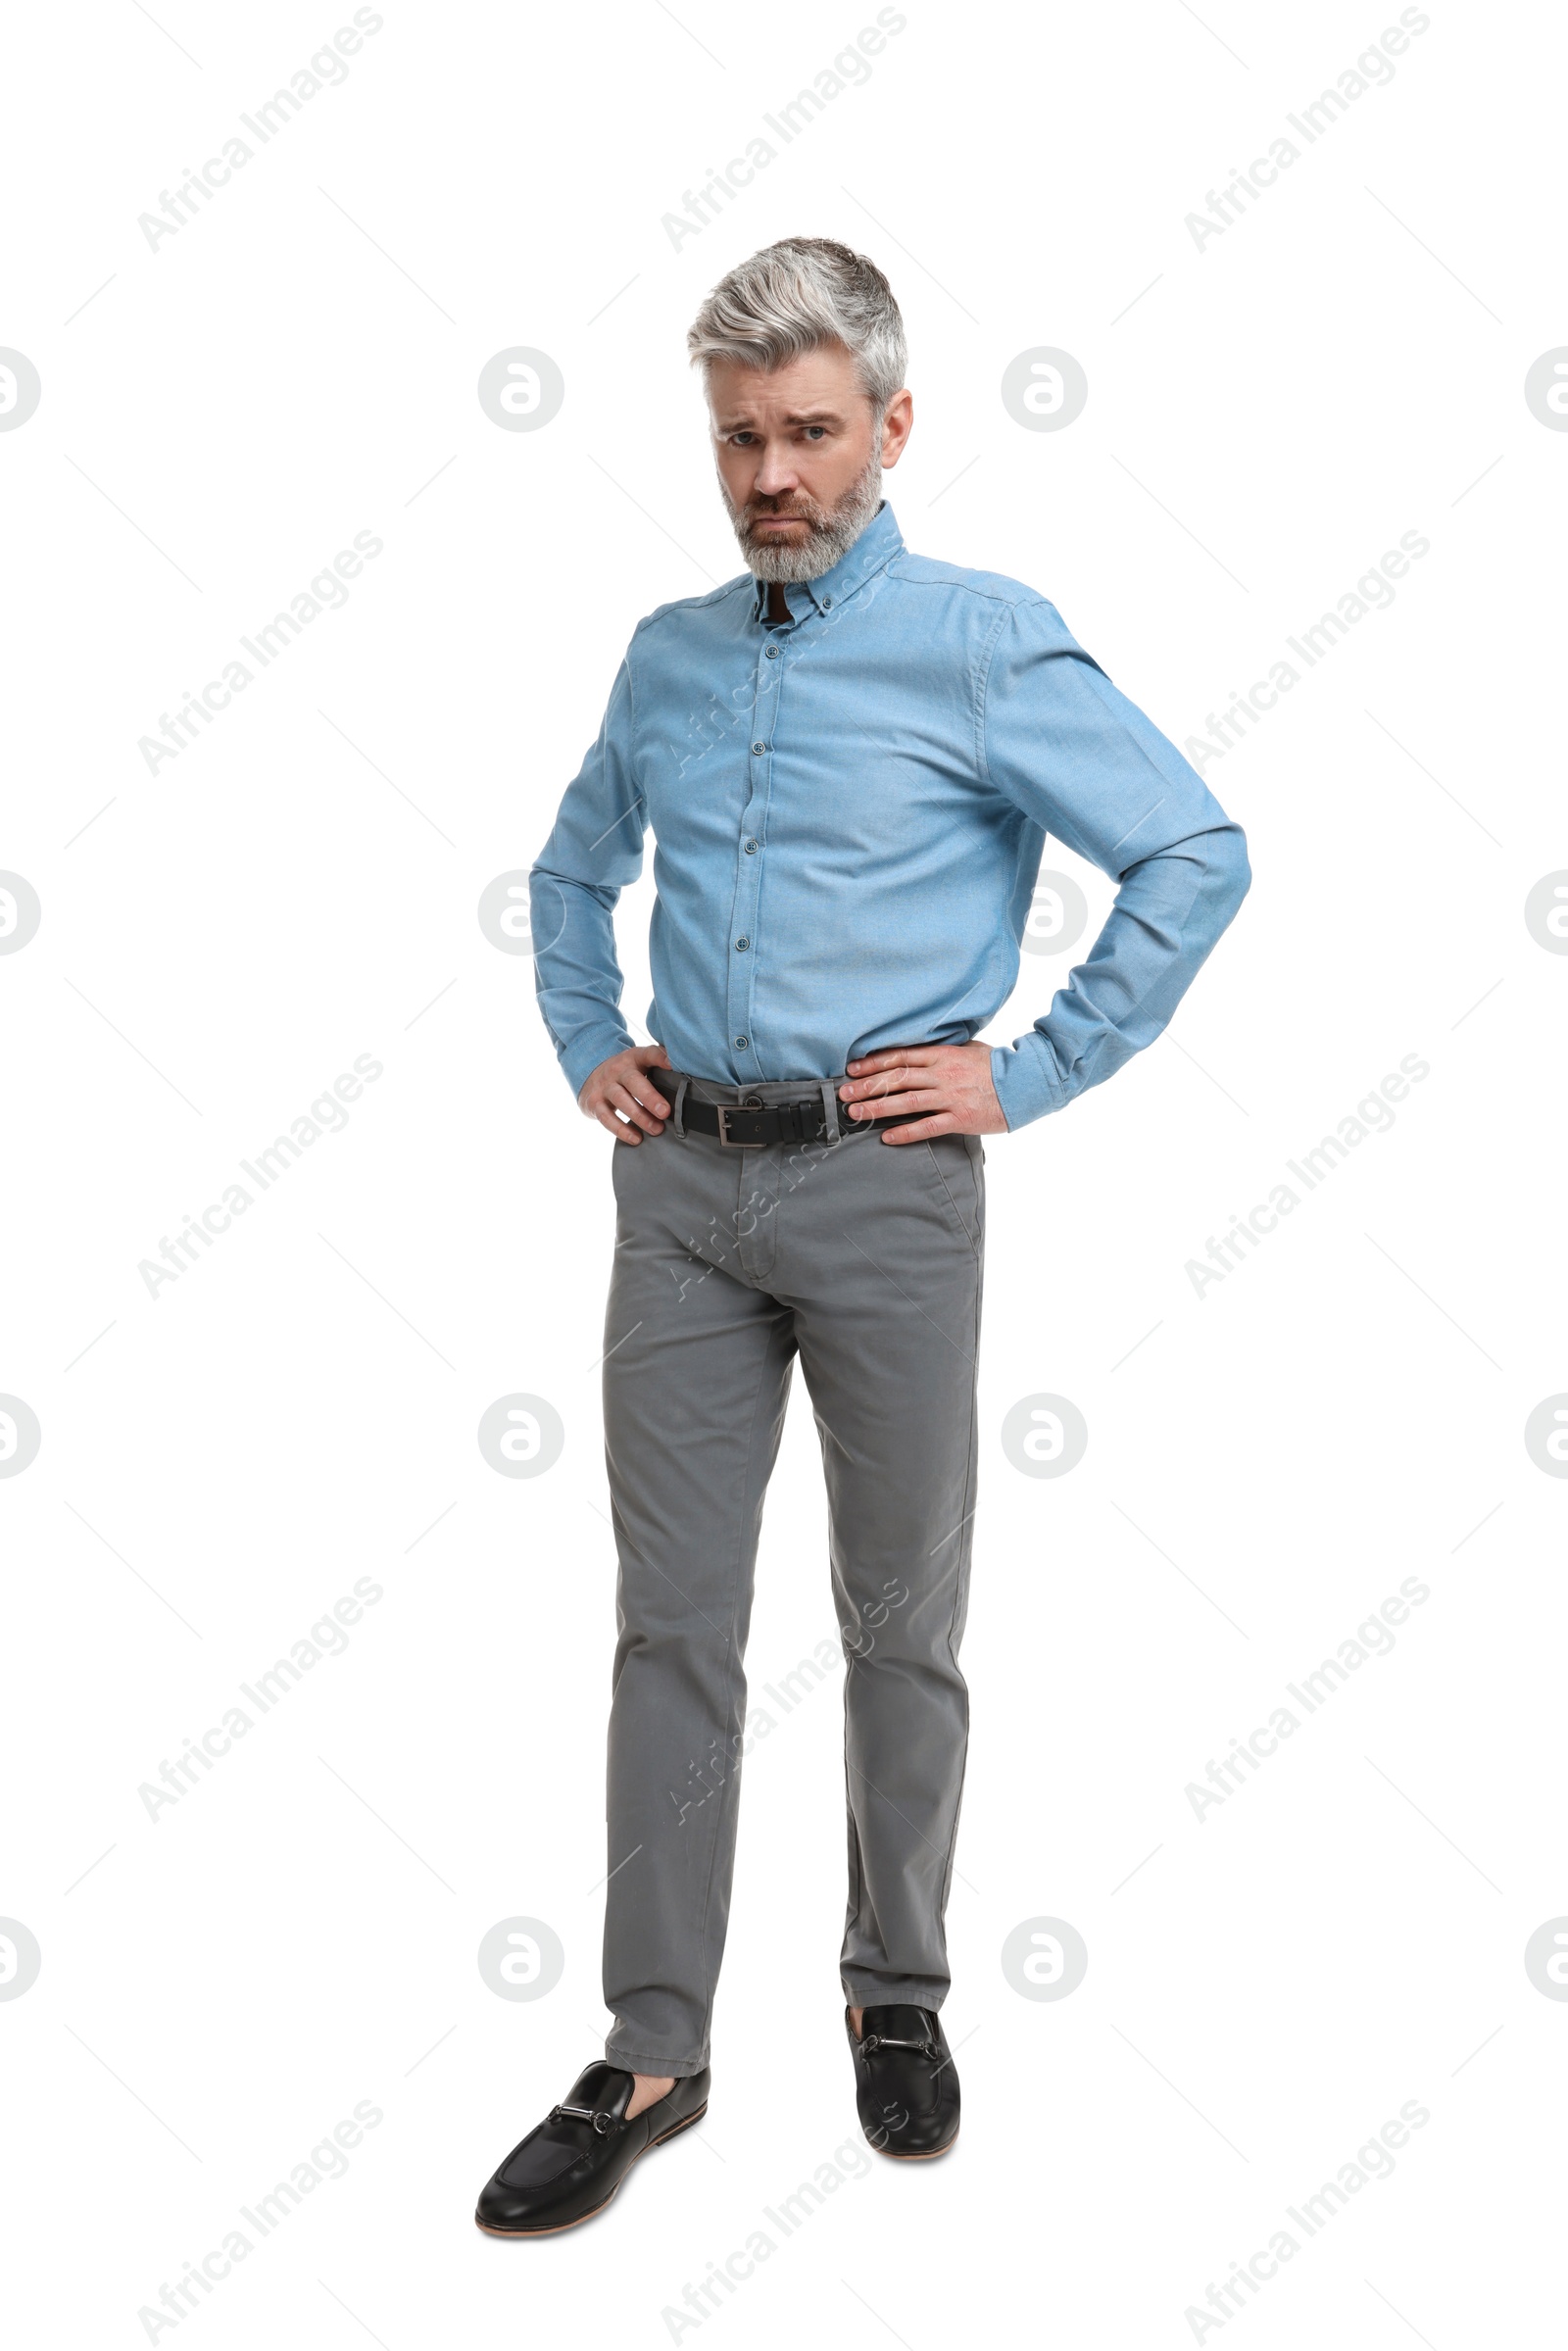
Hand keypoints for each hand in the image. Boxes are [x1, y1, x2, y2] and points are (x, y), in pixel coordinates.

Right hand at [579, 1044, 673, 1142]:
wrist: (590, 1073)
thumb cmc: (626, 1073)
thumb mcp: (640, 1063)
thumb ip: (659, 1067)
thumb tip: (687, 1074)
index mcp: (633, 1058)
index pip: (648, 1054)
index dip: (660, 1057)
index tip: (673, 1065)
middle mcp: (617, 1069)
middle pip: (633, 1081)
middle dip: (650, 1097)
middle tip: (665, 1112)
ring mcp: (604, 1085)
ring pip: (620, 1100)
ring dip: (639, 1116)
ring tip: (656, 1129)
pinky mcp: (593, 1102)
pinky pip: (606, 1117)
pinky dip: (621, 1130)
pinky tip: (636, 1138)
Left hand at [838, 1040, 1006, 1142]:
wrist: (1026, 1083)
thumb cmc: (998, 1066)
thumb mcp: (969, 1048)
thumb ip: (944, 1051)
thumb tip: (923, 1051)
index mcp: (942, 1055)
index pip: (900, 1057)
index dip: (873, 1063)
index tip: (852, 1069)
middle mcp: (942, 1074)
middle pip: (897, 1078)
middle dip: (867, 1086)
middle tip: (844, 1094)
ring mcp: (950, 1097)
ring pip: (907, 1101)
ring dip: (878, 1107)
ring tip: (856, 1114)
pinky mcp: (960, 1118)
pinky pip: (928, 1126)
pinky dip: (906, 1132)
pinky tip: (888, 1137)